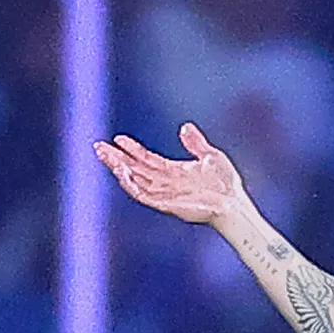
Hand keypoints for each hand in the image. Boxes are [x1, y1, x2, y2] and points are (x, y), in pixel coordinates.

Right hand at [96, 123, 256, 228]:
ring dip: (119, 169)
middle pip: (135, 169)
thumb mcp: (210, 156)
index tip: (118, 139)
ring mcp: (164, 195)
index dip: (132, 149)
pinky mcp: (165, 205)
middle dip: (116, 158)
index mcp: (174, 172)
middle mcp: (165, 184)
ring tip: (106, 156)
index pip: (146, 159)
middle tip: (99, 146)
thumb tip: (184, 127)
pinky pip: (142, 194)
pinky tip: (122, 172)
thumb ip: (195, 143)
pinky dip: (131, 184)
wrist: (234, 203)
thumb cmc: (226, 185)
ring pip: (134, 181)